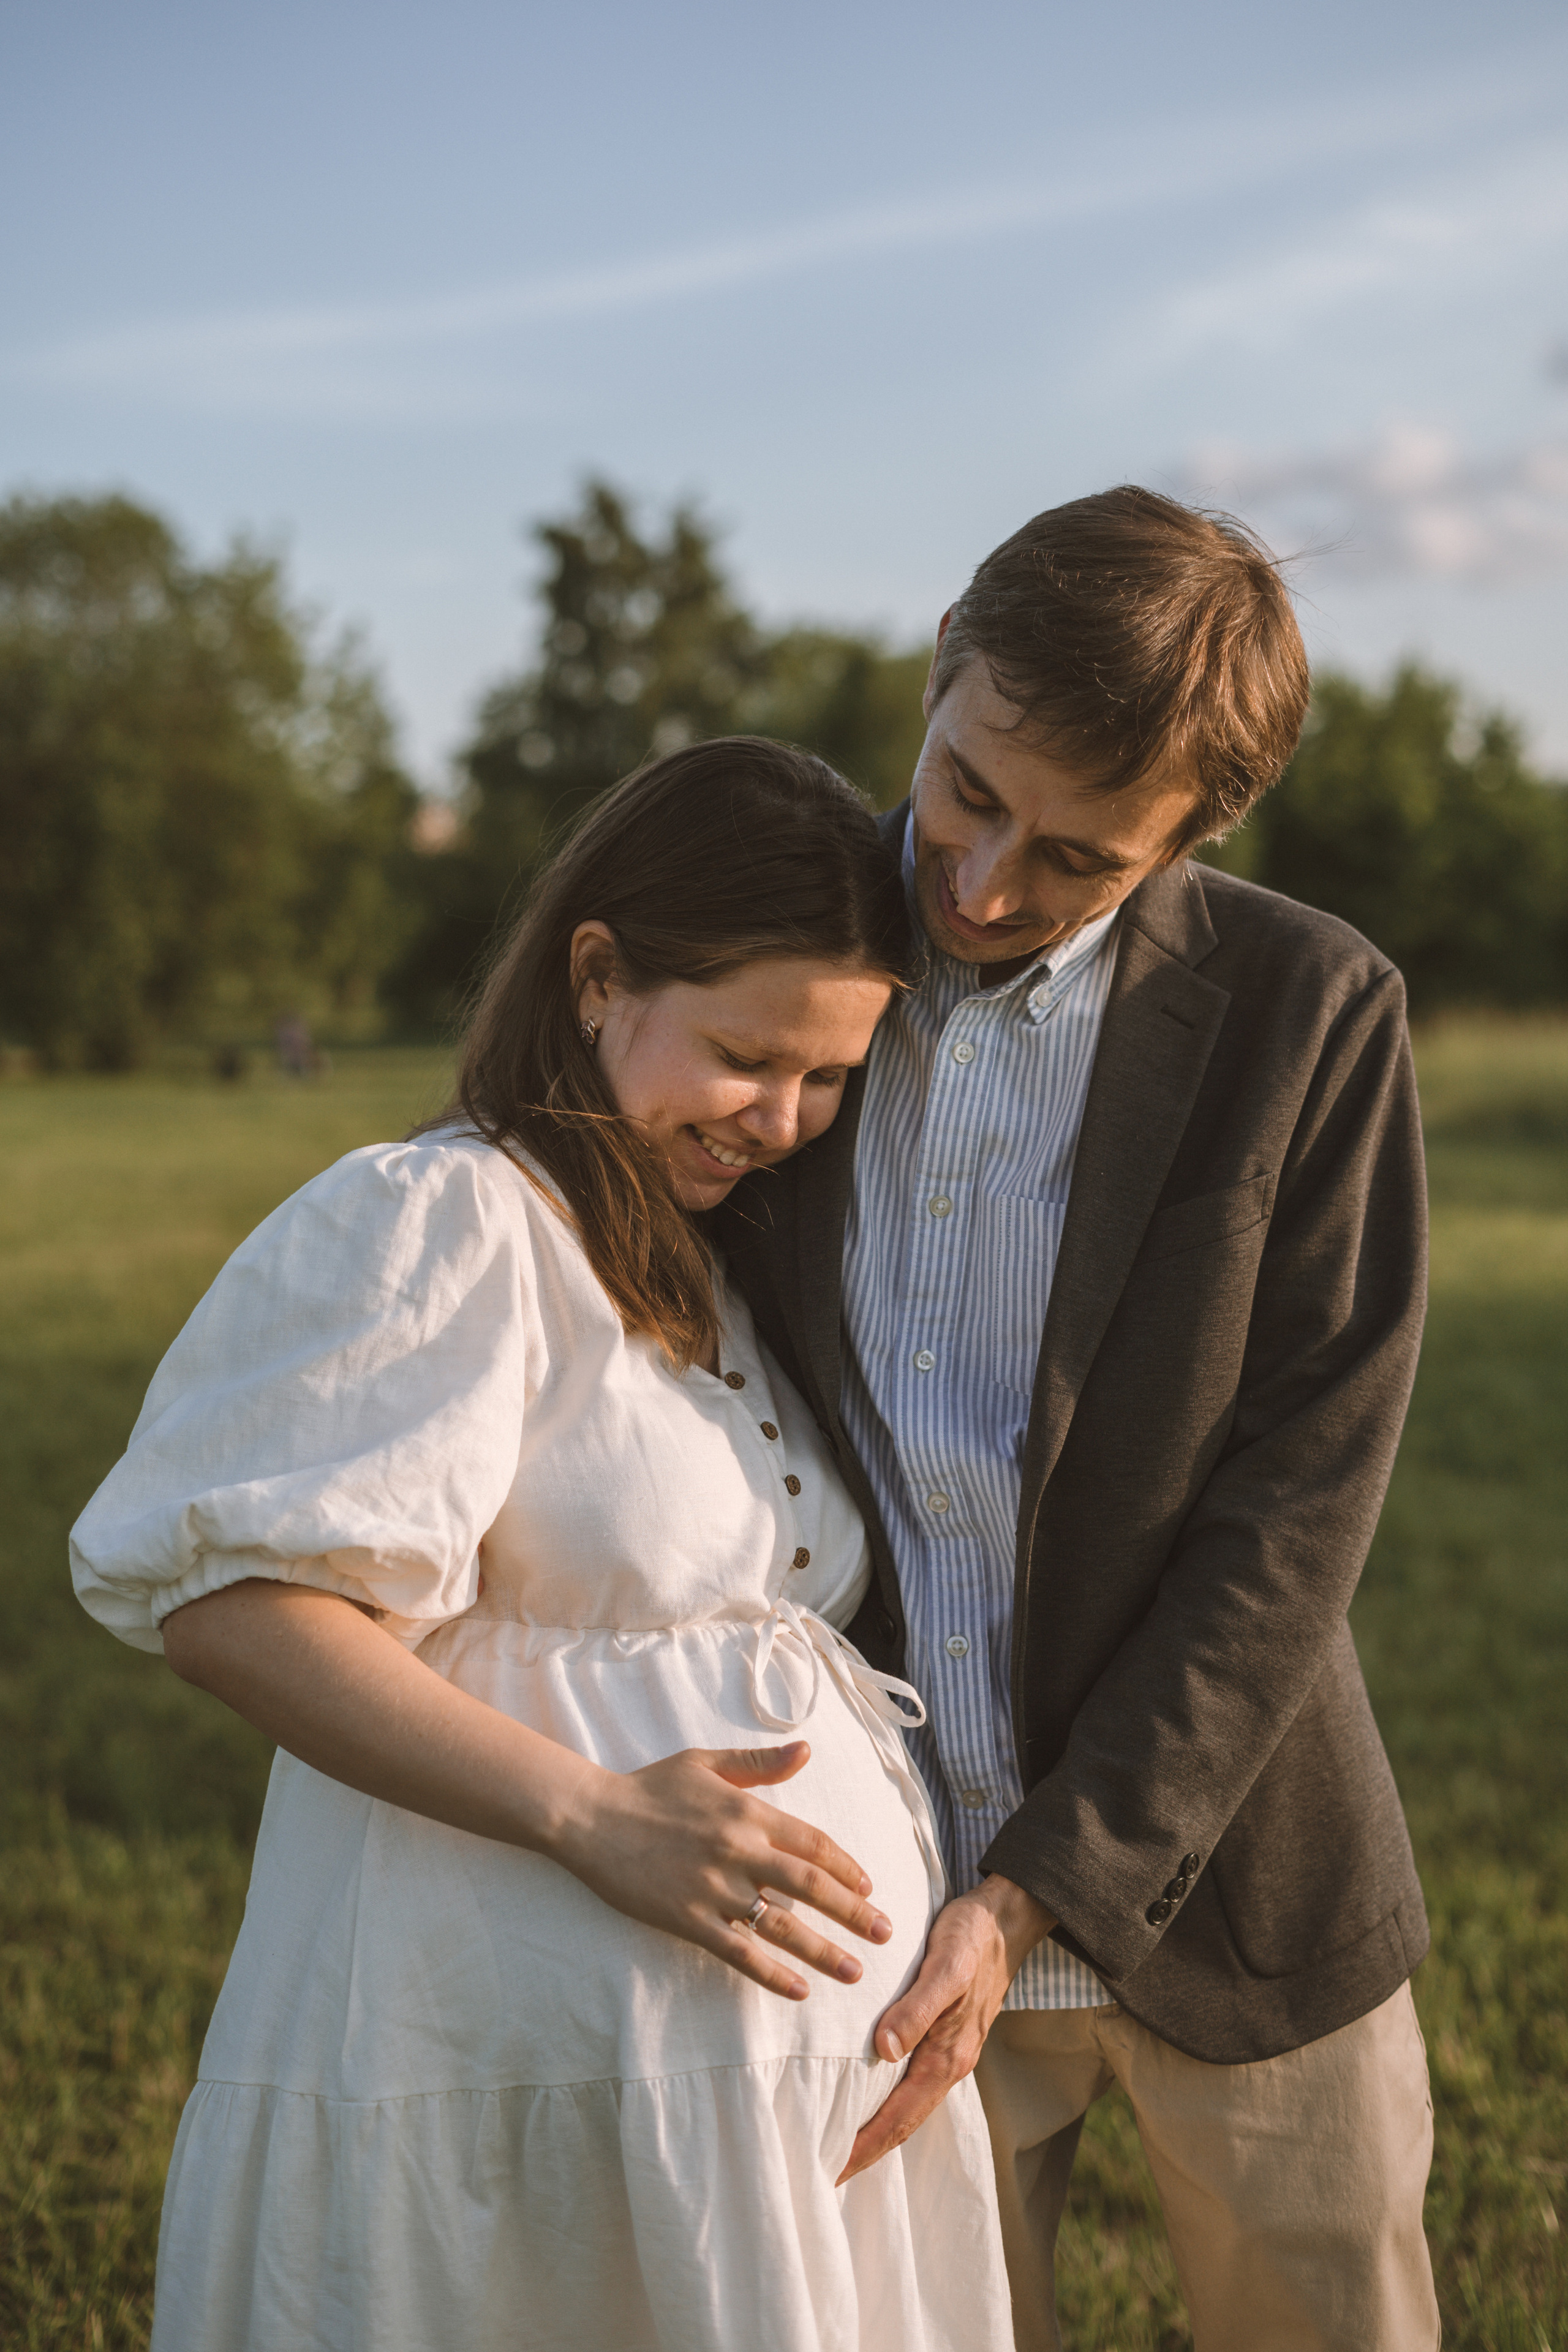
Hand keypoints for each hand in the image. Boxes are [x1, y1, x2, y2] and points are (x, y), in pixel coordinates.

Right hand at [556, 1740, 894, 2000]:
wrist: (590, 1817)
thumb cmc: (650, 1787)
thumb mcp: (706, 1762)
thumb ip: (760, 1763)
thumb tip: (806, 1751)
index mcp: (747, 1811)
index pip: (813, 1842)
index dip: (846, 1866)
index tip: (868, 1886)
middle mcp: (738, 1850)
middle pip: (810, 1886)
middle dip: (853, 1912)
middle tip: (886, 1933)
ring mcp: (714, 1888)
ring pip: (781, 1924)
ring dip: (823, 1950)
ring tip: (856, 1971)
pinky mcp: (688, 1918)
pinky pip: (739, 1951)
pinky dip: (772, 1973)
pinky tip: (798, 1989)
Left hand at [837, 1874, 1054, 2182]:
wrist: (1006, 1918)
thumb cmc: (972, 1938)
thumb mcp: (946, 1967)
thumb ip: (917, 2009)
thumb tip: (883, 2050)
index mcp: (947, 2057)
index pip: (899, 2118)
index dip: (865, 2147)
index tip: (830, 2172)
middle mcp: (947, 2063)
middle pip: (901, 2123)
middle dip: (864, 2151)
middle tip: (822, 2174)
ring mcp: (946, 2052)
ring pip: (905, 2106)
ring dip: (874, 2130)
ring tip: (836, 2145)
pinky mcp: (942, 2036)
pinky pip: (909, 2083)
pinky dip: (885, 2101)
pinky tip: (863, 2097)